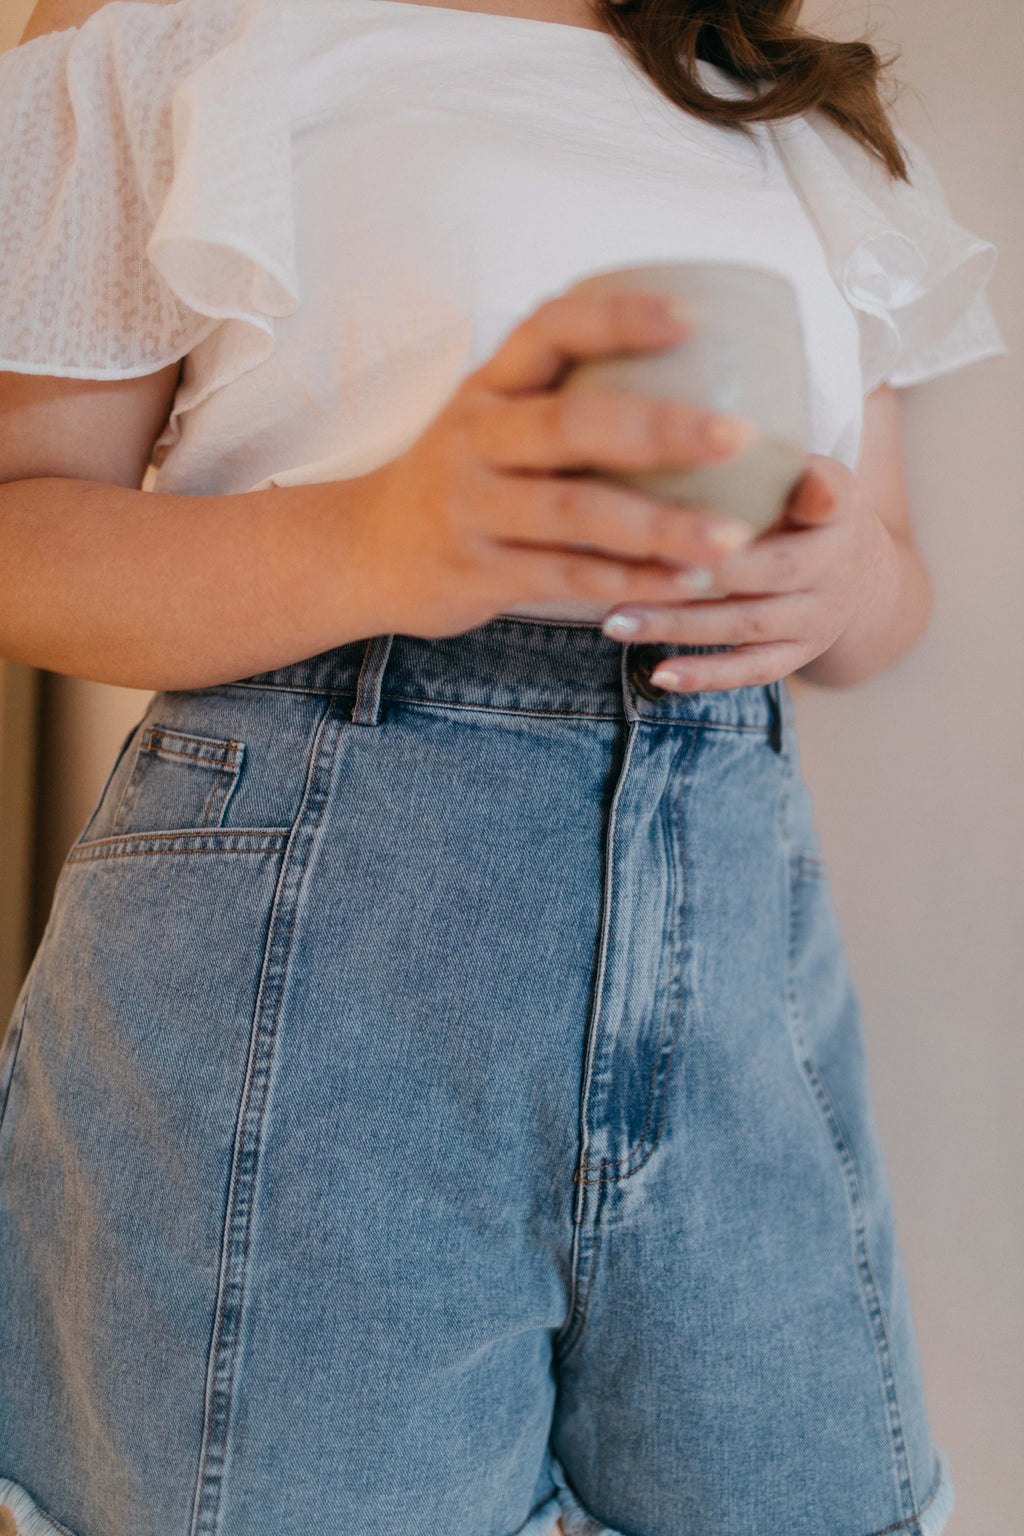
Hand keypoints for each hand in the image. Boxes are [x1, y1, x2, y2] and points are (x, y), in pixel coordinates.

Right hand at [350, 284, 759, 638]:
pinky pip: (566, 576)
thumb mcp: (493, 416)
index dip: (621, 318)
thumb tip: (694, 364)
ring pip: (577, 512)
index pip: (551, 329)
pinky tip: (684, 582)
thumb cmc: (462, 477)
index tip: (693, 316)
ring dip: (660, 525)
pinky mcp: (476, 572)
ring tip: (733, 537)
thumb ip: (565, 394)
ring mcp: (472, 507)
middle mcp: (475, 438)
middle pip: (573, 424)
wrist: (364, 551)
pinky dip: (630, 581)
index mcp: (489, 385)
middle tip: (739, 435)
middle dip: (662, 429)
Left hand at [599, 454, 895, 691]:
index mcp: (837, 505)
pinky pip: (752, 672)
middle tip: (629, 562)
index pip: (828, 492)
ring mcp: (817, 617)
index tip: (771, 491)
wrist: (865, 579)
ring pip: (745, 625)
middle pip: (766, 569)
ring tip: (613, 622)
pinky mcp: (799, 656)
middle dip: (697, 570)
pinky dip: (705, 675)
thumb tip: (683, 413)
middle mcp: (833, 565)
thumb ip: (765, 452)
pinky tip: (657, 674)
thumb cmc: (803, 507)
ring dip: (678, 625)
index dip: (810, 491)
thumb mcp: (804, 467)